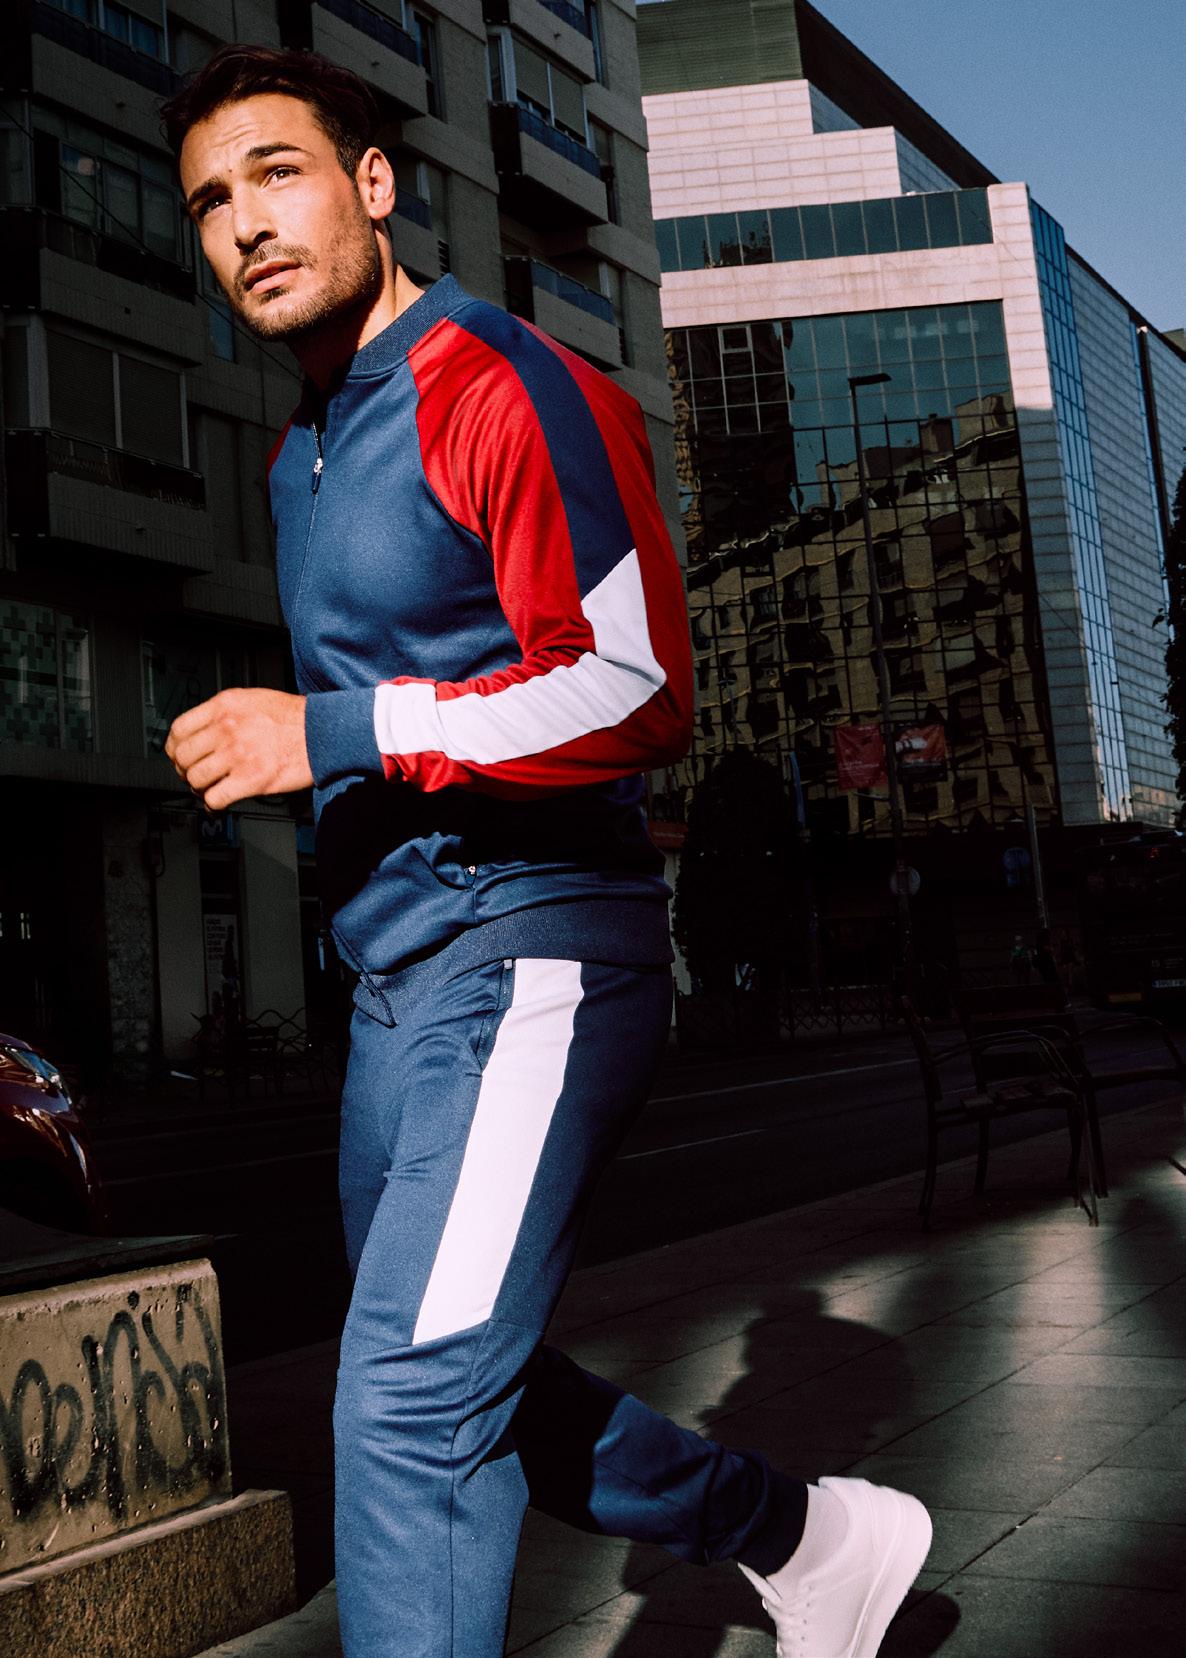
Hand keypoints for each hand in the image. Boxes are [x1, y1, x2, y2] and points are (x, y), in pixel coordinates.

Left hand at [165, 688, 312, 809]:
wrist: (322, 732)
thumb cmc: (293, 718)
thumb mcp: (251, 700)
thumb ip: (224, 713)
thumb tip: (202, 732)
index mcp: (224, 707)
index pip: (179, 729)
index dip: (174, 748)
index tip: (178, 755)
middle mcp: (226, 729)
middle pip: (183, 757)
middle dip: (185, 771)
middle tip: (194, 776)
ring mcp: (237, 755)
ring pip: (196, 779)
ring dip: (200, 790)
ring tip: (209, 791)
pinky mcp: (251, 780)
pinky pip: (215, 798)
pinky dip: (213, 807)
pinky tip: (218, 806)